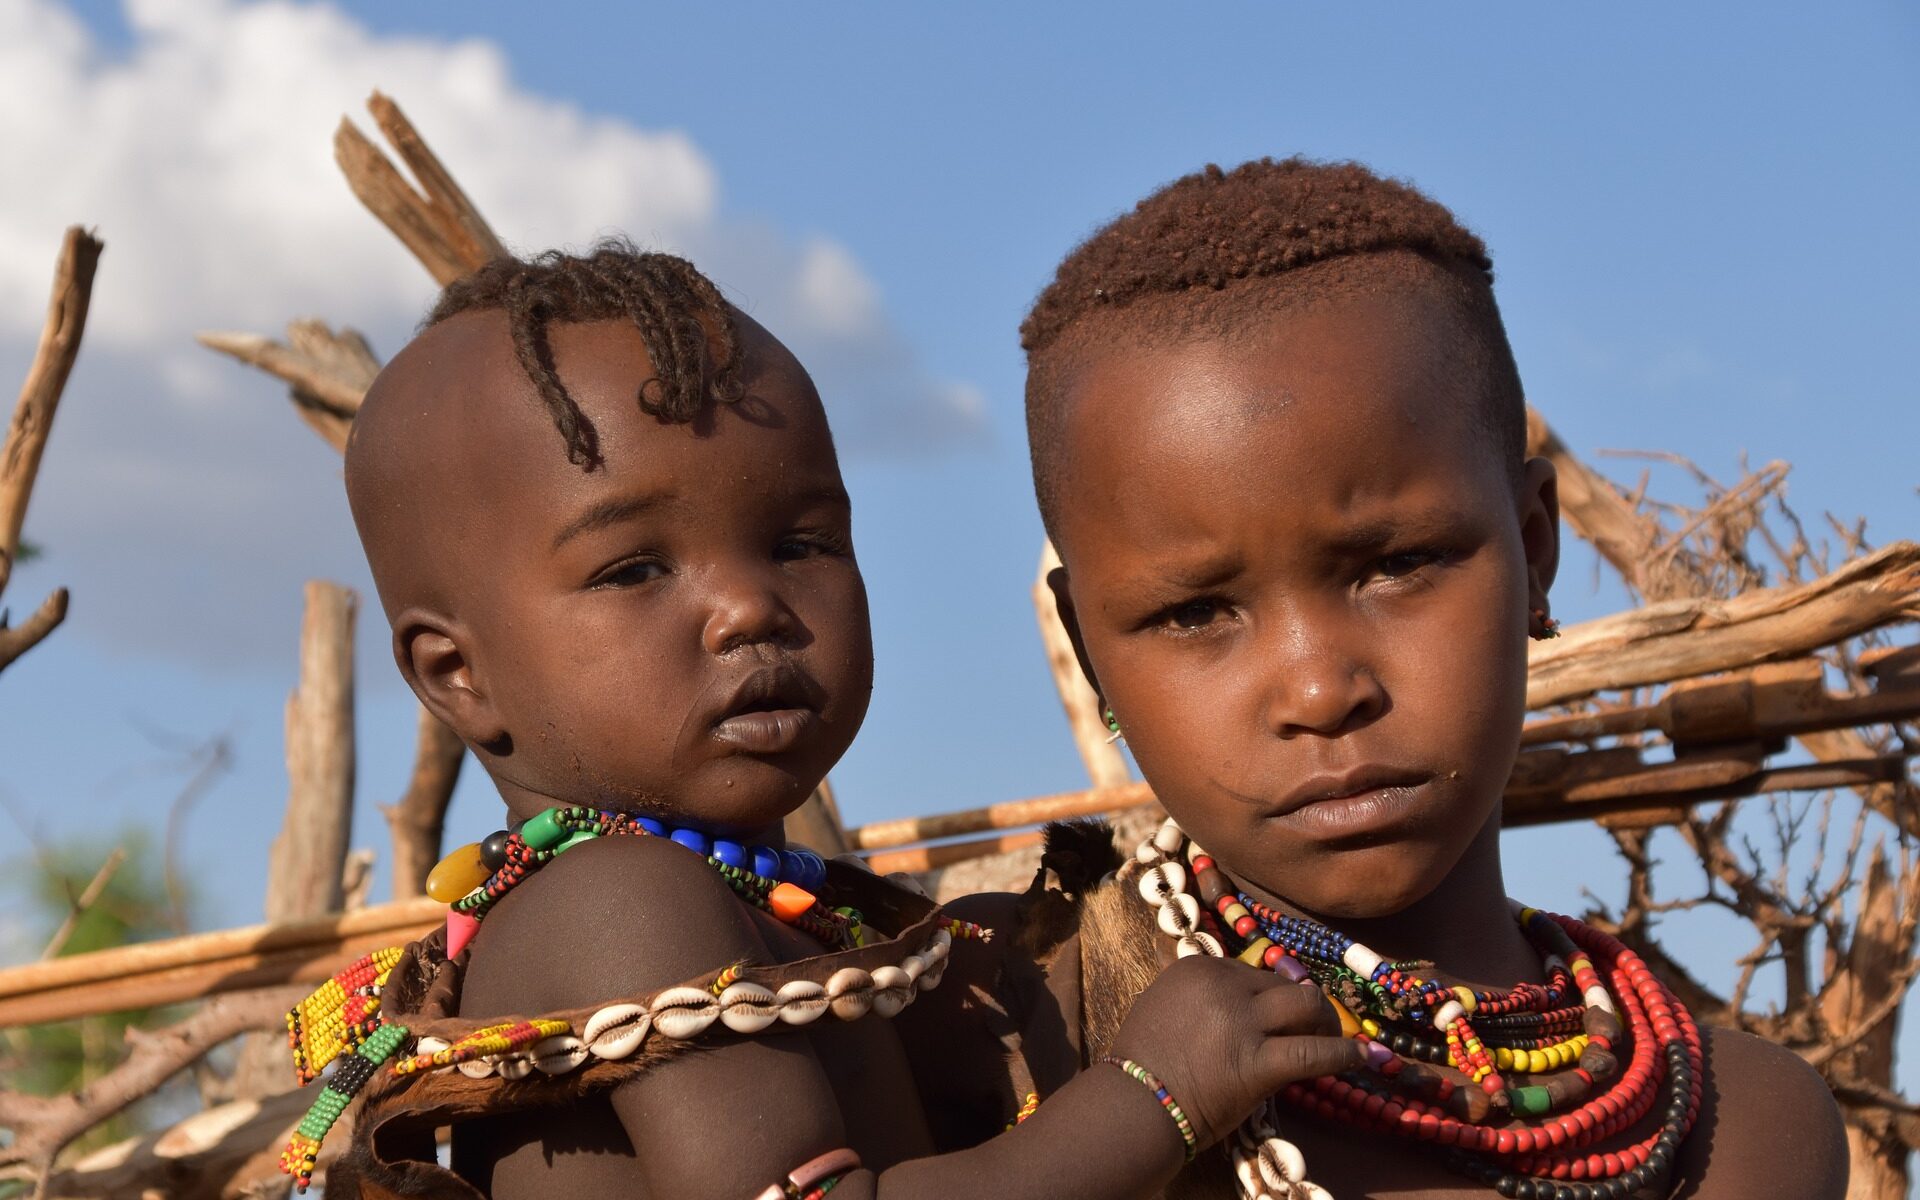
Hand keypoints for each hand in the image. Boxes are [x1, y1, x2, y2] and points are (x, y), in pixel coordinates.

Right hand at [1107, 955, 1364, 1149]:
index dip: (1275, 994)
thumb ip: (1198, 994)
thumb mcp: (1163, 1005)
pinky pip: (1314, 1053)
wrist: (1133, 1104)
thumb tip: (1233, 996)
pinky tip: (1362, 1057)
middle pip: (1285, 985)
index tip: (1286, 1011)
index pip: (1254, 972)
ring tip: (1337, 1036)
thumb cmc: (1142, 1062)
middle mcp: (1224, 986)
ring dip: (1327, 1022)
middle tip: (1317, 1025)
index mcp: (1199, 968)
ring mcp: (1243, 1023)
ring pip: (1306, 1006)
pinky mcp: (1259, 1063)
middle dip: (1306, 1004)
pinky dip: (1344, 1054)